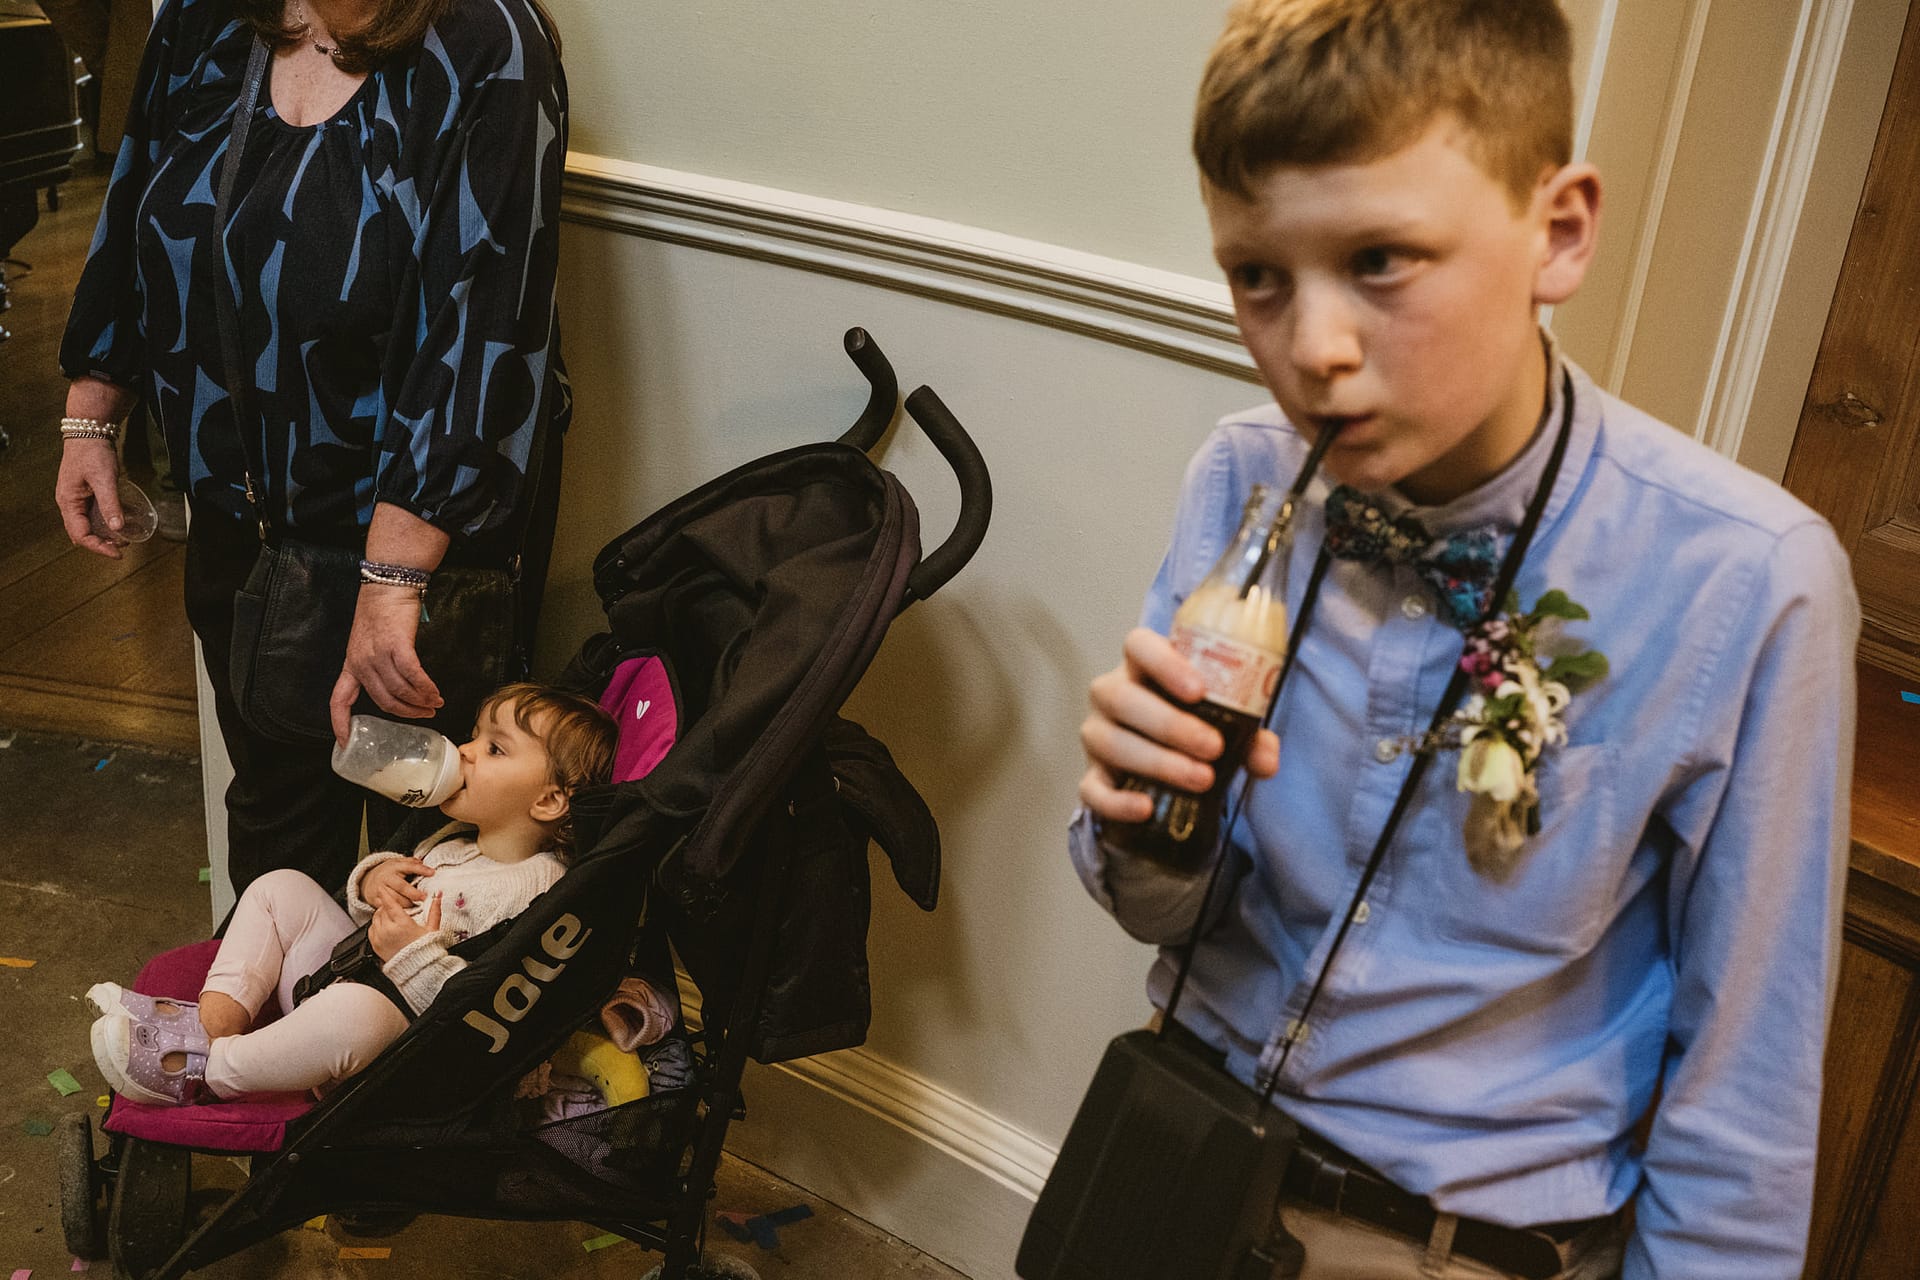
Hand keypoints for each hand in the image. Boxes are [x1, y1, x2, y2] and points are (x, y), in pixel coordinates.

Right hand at [54, 439, 127, 558]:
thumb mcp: (104, 479)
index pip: (80, 534)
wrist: (90, 430)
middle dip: (103, 542)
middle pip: (83, 532)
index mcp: (68, 502)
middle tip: (125, 546)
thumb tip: (118, 528)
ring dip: (106, 533)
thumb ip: (111, 504)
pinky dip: (110, 519)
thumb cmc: (93, 453)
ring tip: (127, 536)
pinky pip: (96, 512)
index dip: (99, 547)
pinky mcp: (87, 492)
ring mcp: (78, 498)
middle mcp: (70, 502)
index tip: (119, 553)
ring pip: (90, 524)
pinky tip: (126, 521)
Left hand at [330, 584, 442, 743]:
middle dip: (406, 713)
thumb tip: (398, 687)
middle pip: (383, 701)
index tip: (346, 742)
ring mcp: (378, 654)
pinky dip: (426, 687)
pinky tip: (435, 692)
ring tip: (435, 703)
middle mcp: (362, 662)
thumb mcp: (369, 642)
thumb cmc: (381, 612)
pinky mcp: (397, 645)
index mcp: (351, 664)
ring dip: (421, 701)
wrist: (387, 585)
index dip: (340, 724)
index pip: (338, 700)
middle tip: (424, 715)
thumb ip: (377, 665)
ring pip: (400, 690)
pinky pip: (412, 675)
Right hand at [361, 857, 432, 911]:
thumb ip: (411, 862)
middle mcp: (387, 878)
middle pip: (401, 886)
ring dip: (408, 904)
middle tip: (424, 897)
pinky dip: (397, 910)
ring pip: (396, 899)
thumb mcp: (398, 863)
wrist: (368, 880)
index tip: (432, 873)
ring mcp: (381, 890)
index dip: (421, 870)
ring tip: (417, 906)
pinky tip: (405, 912)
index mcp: (394, 867)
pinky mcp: (376, 900)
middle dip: (414, 893)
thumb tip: (422, 862)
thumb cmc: (388, 872)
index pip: (409, 866)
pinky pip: (387, 908)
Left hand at [369, 891, 440, 960]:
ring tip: (390, 917)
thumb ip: (435, 910)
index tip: (382, 888)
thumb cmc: (425, 950)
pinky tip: (385, 927)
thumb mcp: (432, 928)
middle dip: (386, 906)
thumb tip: (438, 896)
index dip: (385, 894)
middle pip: (382, 910)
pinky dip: (376, 926)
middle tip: (393, 906)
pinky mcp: (375, 945)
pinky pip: (371, 929)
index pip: (389, 903)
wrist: (417, 968)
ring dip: (381, 915)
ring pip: (375, 919)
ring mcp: (380, 938)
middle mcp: (389, 930)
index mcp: (402, 924)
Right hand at [1078, 626, 1279, 823]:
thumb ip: (1249, 736)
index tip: (1200, 691)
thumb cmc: (1195, 727)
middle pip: (1121, 697)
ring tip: (1201, 779)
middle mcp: (1111, 695)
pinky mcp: (1091, 776)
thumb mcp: (1225, 723)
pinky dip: (1116, 802)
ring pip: (1109, 741)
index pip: (1138, 645)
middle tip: (1214, 747)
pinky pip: (1091, 789)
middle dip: (1170, 724)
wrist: (1167, 764)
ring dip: (1157, 762)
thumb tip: (1265, 759)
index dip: (1164, 663)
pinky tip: (1145, 808)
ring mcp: (1097, 735)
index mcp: (1142, 666)